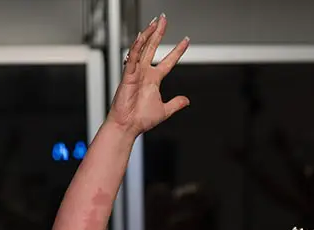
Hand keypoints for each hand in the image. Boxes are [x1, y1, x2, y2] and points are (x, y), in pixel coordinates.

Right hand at [109, 15, 189, 135]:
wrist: (128, 126)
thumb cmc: (141, 119)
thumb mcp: (165, 110)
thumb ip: (175, 104)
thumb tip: (186, 101)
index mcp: (153, 80)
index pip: (168, 61)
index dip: (177, 51)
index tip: (186, 41)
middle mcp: (145, 73)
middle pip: (153, 47)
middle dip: (159, 33)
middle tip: (164, 19)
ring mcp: (136, 72)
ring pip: (143, 48)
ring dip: (149, 34)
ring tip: (155, 22)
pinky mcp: (128, 75)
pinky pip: (132, 58)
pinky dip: (137, 47)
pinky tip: (142, 36)